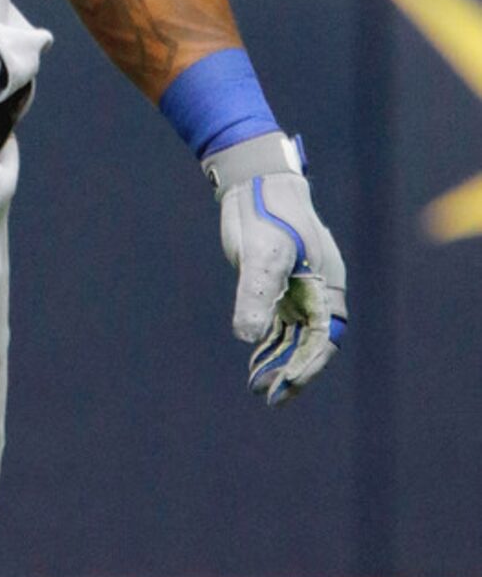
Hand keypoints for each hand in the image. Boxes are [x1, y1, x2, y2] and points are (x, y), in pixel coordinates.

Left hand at [203, 132, 346, 406]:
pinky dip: (268, 343)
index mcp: (326, 285)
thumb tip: (249, 336)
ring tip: (257, 387)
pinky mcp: (277, 285)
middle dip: (291, 370)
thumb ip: (256, 294)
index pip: (323, 337)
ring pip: (292, 337)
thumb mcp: (261, 254)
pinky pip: (278, 323)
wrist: (253, 181)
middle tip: (267, 395)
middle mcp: (316, 292)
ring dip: (277, 361)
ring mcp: (297, 290)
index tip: (287, 385)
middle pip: (309, 343)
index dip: (307, 364)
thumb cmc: (266, 213)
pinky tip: (254, 360)